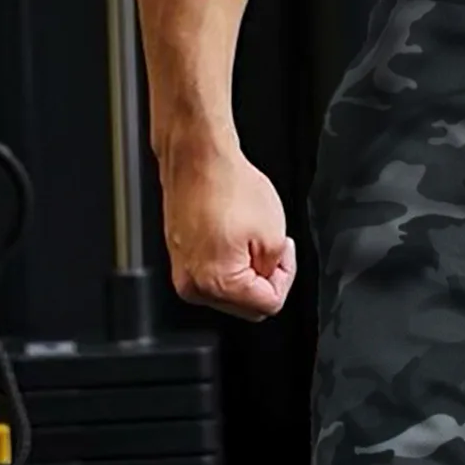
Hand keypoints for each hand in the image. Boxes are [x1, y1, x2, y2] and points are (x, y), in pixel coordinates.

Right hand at [161, 146, 297, 319]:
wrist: (198, 159)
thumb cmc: (227, 186)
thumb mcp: (274, 232)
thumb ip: (275, 270)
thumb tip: (267, 281)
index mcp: (216, 284)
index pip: (267, 305)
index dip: (284, 276)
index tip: (283, 253)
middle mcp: (192, 285)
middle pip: (247, 305)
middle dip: (264, 278)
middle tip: (270, 246)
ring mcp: (182, 273)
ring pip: (230, 292)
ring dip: (247, 270)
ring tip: (249, 236)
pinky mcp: (180, 259)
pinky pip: (213, 274)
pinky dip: (229, 261)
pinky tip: (233, 234)